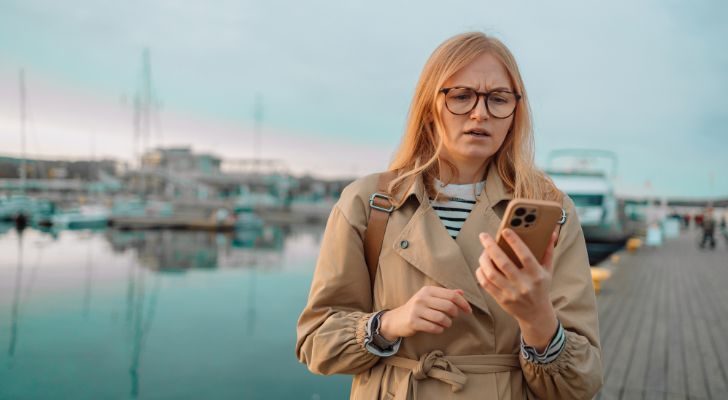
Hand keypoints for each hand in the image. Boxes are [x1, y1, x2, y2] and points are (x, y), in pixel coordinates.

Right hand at [379, 286, 471, 340]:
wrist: (396, 319)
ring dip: (447, 324)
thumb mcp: (429, 298)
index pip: (451, 295)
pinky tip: (438, 329)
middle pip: (449, 306)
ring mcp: (417, 309)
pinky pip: (434, 327)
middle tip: (453, 318)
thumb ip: (445, 295)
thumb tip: (461, 292)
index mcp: (428, 290)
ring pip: (442, 318)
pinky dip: (439, 330)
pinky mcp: (413, 321)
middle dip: (455, 314)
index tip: (468, 311)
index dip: (463, 303)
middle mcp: (422, 298)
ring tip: (444, 324)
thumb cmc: (416, 309)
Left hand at [475, 229, 558, 350]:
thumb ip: (548, 251)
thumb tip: (551, 232)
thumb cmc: (541, 288)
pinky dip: (480, 273)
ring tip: (483, 251)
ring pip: (491, 274)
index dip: (515, 242)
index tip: (505, 230)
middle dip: (491, 247)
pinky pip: (486, 284)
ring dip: (484, 260)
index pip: (525, 256)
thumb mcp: (548, 271)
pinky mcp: (501, 299)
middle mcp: (524, 284)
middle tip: (484, 236)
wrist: (536, 314)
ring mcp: (511, 293)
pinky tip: (481, 265)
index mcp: (537, 275)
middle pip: (504, 263)